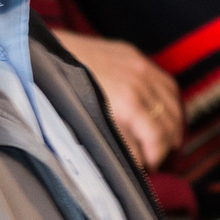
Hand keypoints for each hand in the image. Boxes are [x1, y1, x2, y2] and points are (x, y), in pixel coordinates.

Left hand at [53, 30, 184, 168]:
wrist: (46, 53)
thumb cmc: (62, 92)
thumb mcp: (89, 126)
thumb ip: (120, 145)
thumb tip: (139, 164)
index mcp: (128, 103)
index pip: (157, 137)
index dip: (157, 156)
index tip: (150, 166)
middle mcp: (140, 82)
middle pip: (168, 121)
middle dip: (167, 144)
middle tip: (157, 158)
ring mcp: (140, 67)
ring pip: (172, 102)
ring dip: (173, 124)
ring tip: (167, 140)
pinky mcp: (135, 56)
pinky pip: (166, 83)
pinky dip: (171, 102)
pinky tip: (166, 113)